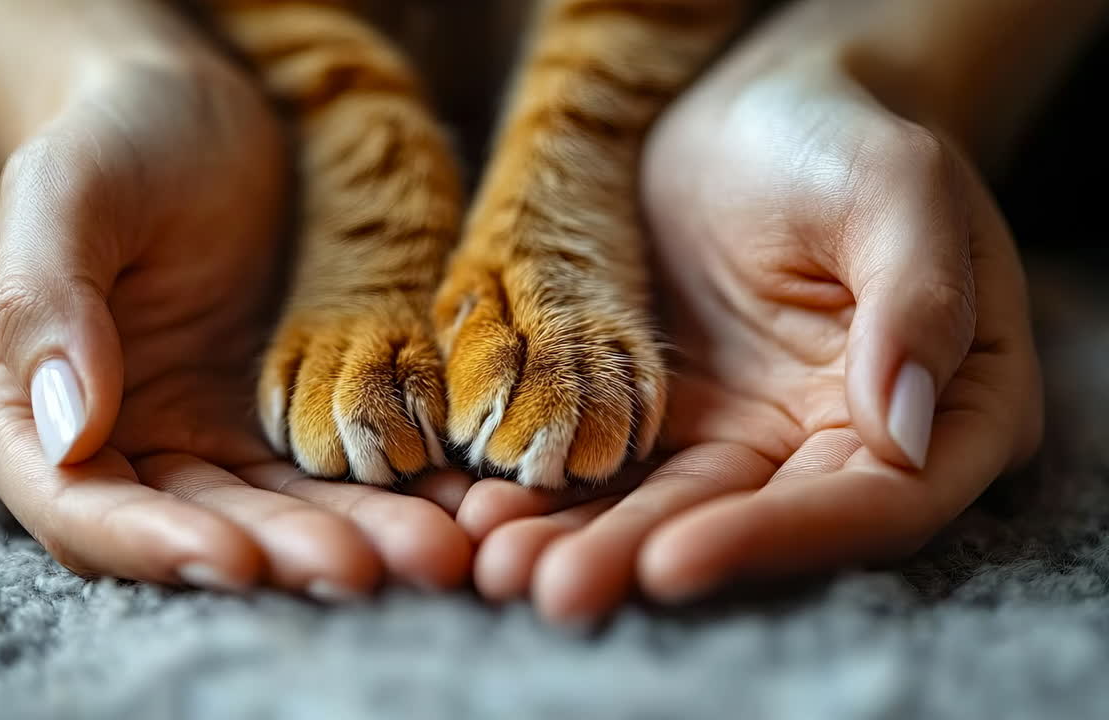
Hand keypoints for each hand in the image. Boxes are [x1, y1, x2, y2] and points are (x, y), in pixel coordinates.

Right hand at [0, 59, 469, 596]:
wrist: (195, 117)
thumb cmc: (113, 137)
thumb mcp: (65, 190)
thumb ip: (45, 299)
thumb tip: (68, 433)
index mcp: (18, 415)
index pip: (79, 511)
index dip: (156, 545)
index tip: (239, 560)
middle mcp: (106, 450)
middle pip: (194, 527)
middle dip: (283, 554)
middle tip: (369, 568)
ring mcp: (194, 441)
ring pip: (275, 512)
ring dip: (351, 537)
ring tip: (433, 549)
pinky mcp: (270, 423)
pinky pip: (327, 473)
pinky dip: (387, 494)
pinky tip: (452, 505)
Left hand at [462, 52, 1041, 622]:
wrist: (749, 114)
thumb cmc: (837, 136)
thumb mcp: (894, 185)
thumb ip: (920, 297)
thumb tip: (904, 431)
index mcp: (945, 411)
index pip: (869, 504)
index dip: (772, 541)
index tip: (672, 561)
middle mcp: (845, 445)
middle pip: (751, 524)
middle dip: (647, 557)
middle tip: (556, 590)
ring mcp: (751, 437)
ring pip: (669, 506)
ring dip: (587, 540)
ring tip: (501, 563)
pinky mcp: (671, 417)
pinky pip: (613, 463)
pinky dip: (556, 490)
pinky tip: (488, 508)